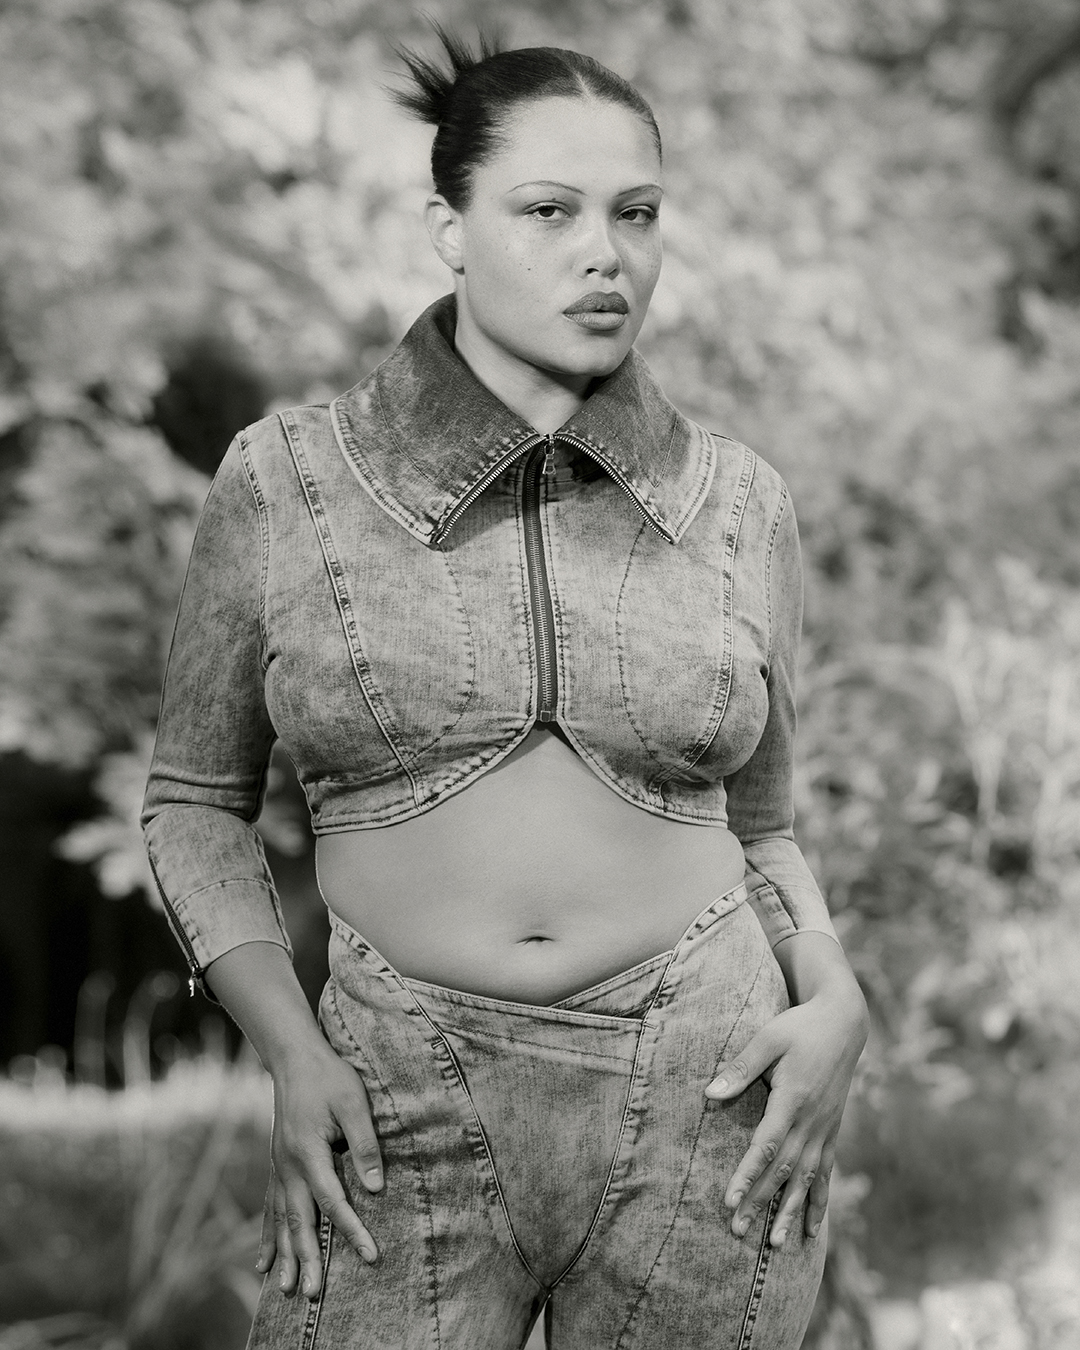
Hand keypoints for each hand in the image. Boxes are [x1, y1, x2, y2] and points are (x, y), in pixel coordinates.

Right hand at [255, 1042, 384, 1299]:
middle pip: (300, 1221)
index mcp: (309, 1152)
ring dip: (284, 1257)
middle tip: (313, 1295)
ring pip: (281, 1221)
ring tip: (286, 1290)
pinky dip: (268, 1237)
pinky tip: (263, 1263)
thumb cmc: (330, 1077)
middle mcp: (288, 1166)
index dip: (353, 1231)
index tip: (371, 1256)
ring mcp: (279, 1168)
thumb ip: (366, 1144)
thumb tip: (376, 1187)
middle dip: (307, 1260)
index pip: (334, 1201)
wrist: (295, 1058)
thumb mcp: (354, 1103)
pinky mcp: (277, 1165)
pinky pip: (270, 1209)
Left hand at [705, 936, 867, 1248]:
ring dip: (790, 1211)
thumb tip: (709, 1094)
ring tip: (777, 1245)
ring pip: (807, 1178)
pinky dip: (818, 1201)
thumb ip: (741, 1068)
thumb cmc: (800, 1026)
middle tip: (738, 1231)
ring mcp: (826, 1128)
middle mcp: (813, 1120)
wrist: (844, 1021)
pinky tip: (812, 1228)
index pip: (768, 1145)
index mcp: (794, 1098)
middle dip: (761, 1202)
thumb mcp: (768, 1038)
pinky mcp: (832, 1130)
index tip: (730, 1201)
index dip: (749, 1175)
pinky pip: (826, 1172)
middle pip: (784, 1169)